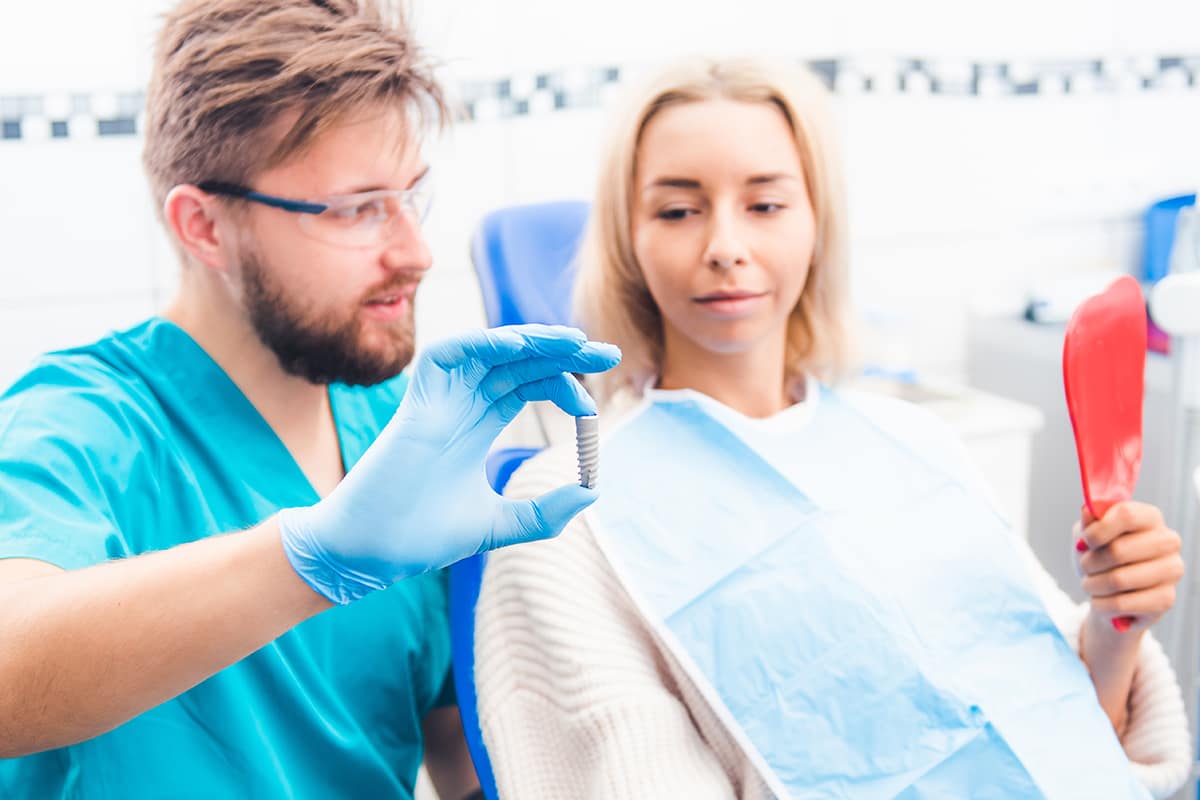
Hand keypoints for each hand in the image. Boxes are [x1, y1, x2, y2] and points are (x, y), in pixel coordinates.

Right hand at [277, 325, 620, 603]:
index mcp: (478, 425)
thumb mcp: (500, 524)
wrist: (370, 552)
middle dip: (561, 352)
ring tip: (574, 342)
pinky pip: (448, 354)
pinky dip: (483, 344)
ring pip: (489, 350)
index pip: (528, 384)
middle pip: (517, 361)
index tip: (593, 408)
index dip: (564, 386)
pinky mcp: (416, 401)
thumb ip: (544, 512)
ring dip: (532, 340)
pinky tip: (522, 347)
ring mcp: (438, 399)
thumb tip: (592, 492)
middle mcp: (461, 404)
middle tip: (606, 352)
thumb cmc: (421, 536)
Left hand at [1076, 501, 1183, 632]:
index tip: (1086, 541)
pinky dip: (1100, 604)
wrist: (1109, 593)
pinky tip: (1101, 601)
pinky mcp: (1166, 599)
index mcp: (1149, 517)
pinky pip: (1121, 603)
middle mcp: (1168, 541)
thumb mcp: (1089, 536)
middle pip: (1118, 550)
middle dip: (1089, 563)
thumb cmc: (1100, 557)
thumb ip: (1089, 523)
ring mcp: (1172, 570)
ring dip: (1092, 585)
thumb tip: (1088, 511)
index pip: (1126, 515)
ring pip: (1118, 580)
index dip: (1097, 530)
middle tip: (1085, 567)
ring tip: (1090, 584)